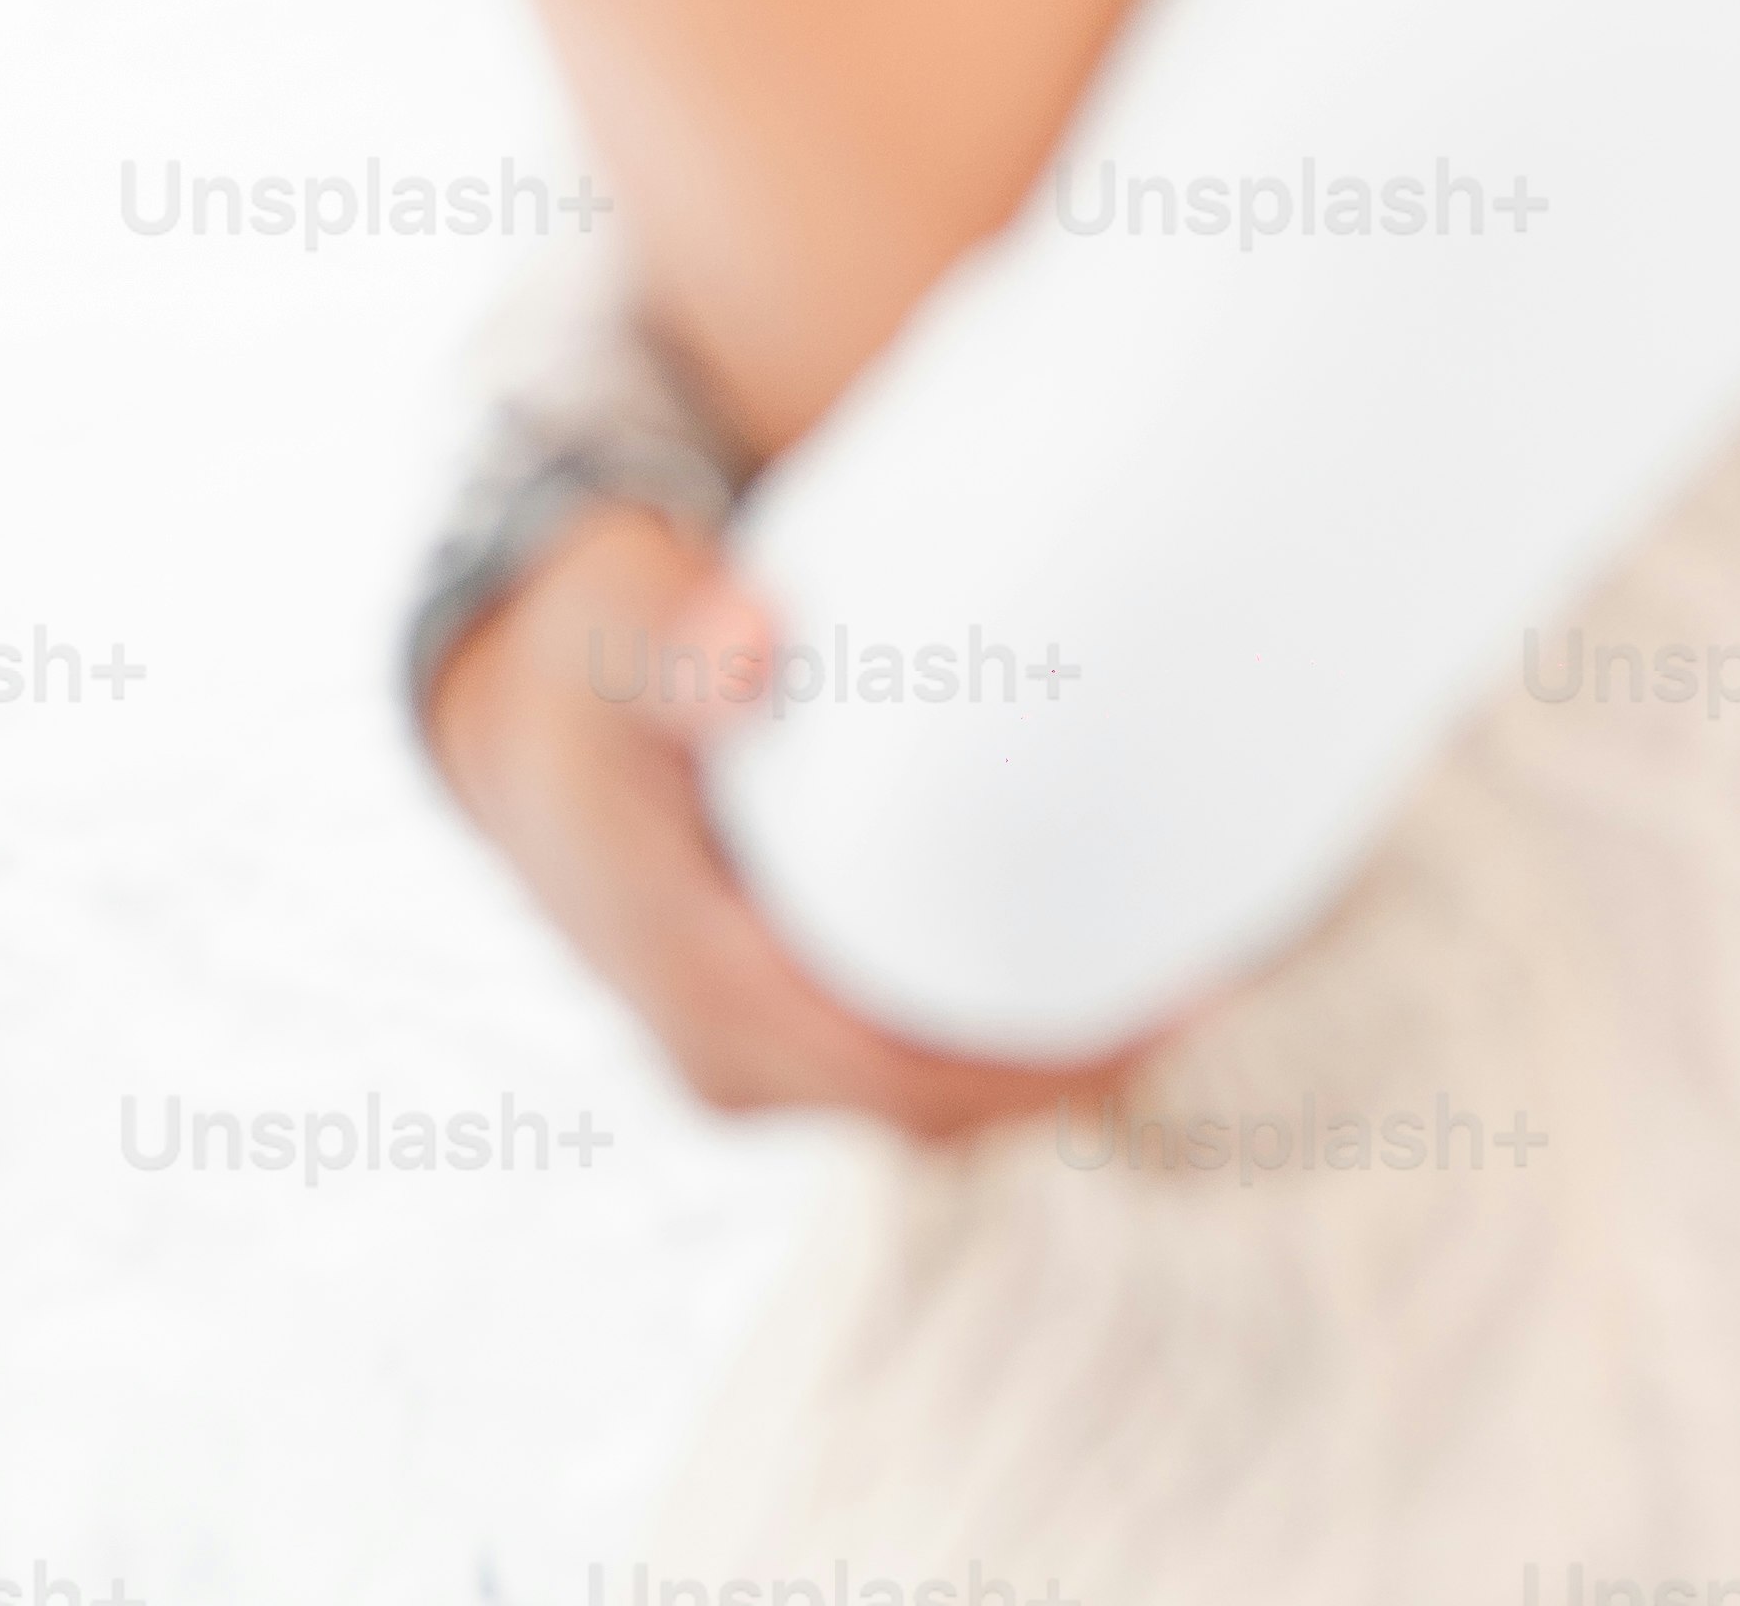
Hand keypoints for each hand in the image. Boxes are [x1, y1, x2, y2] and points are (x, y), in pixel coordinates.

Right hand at [421, 499, 1122, 1140]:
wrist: (525, 717)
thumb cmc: (588, 657)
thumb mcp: (618, 624)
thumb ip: (681, 636)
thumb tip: (750, 649)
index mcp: (688, 976)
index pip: (890, 1075)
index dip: (1035, 1062)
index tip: (1171, 997)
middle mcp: (717, 1054)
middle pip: (930, 1116)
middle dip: (1071, 1071)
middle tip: (1214, 980)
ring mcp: (746, 1059)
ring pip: (925, 1111)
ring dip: (1044, 1067)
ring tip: (1184, 980)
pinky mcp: (774, 1036)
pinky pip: (904, 1075)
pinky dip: (996, 1044)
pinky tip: (1091, 973)